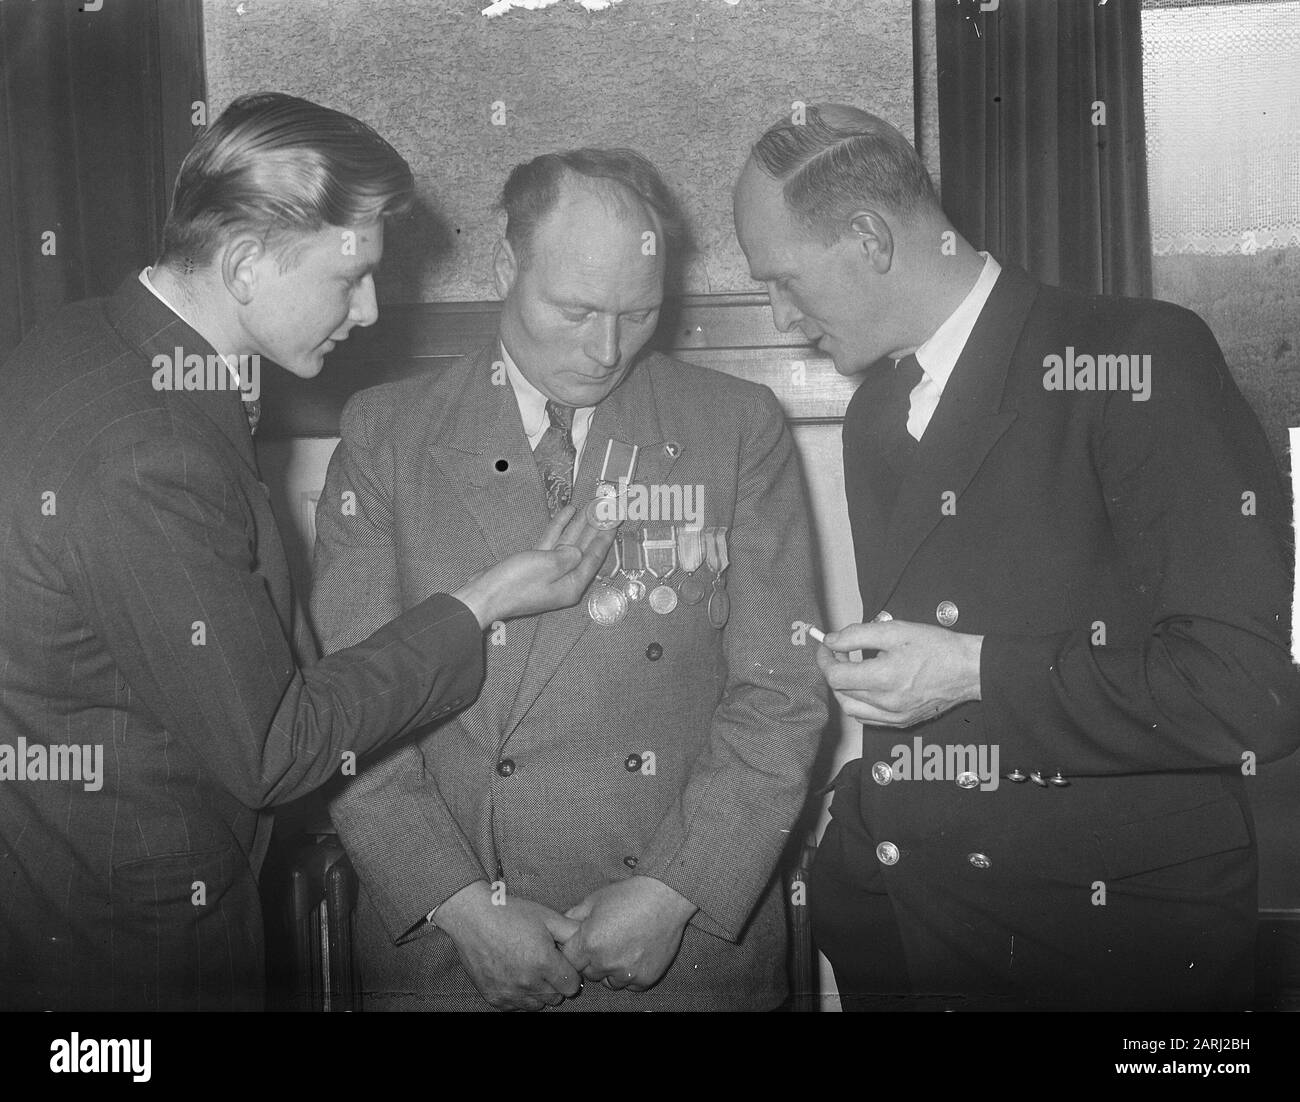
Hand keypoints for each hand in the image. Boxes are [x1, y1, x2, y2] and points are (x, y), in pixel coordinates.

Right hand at [431, 880, 581, 1010]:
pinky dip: (520, 995)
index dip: (569, 973)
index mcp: (544, 962)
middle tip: (545, 963)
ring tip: (530, 968)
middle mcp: (528, 982)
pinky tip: (515, 975)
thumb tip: (587, 943)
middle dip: (555, 982)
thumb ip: (572, 932)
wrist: (473, 918)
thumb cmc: (511, 914)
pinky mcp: (495, 997)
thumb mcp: (547, 916)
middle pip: (555, 997)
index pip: (571, 986)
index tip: (561, 962)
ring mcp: (510, 992)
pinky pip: (517, 1006)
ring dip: (538, 991)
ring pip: (537, 1004)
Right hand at [452, 504, 618, 627]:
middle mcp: (564, 579)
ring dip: (579, 525)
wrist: (484, 595)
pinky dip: (559, 528)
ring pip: (568, 544)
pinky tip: (567, 512)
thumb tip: (577, 552)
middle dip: (595, 528)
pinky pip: (552, 543)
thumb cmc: (518, 582)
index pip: (595, 557)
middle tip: (607, 509)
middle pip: (584, 549)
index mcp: (572, 584)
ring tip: (590, 505)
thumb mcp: (549, 565)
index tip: (616, 520)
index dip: (606, 537)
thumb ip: (569, 556)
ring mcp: (548, 572)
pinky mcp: (534, 565)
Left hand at [561, 877, 695, 991]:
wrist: (665, 897)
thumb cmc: (628, 895)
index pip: (568, 961)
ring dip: (610, 969)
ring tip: (622, 946)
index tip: (583, 942)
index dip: (574, 951)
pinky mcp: (645, 979)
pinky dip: (630, 974)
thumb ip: (572, 917)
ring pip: (608, 981)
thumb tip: (558, 929)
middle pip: (587, 972)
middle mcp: (606, 962)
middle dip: (591, 960)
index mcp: (589, 942)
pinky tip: (635, 953)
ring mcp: (627, 973)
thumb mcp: (594, 900)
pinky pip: (629, 984)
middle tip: (605, 941)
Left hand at [817, 619, 982, 727]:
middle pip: (841, 693)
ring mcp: (894, 716)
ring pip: (851, 709)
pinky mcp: (902, 722)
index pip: (836, 677)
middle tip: (839, 654)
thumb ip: (857, 635)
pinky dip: (858, 703)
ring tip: (851, 670)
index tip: (827, 646)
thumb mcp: (895, 630)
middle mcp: (887, 703)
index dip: (825, 660)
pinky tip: (865, 687)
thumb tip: (831, 641)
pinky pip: (868, 718)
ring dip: (843, 690)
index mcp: (884, 678)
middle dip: (833, 672)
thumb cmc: (936, 648)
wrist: (969, 670)